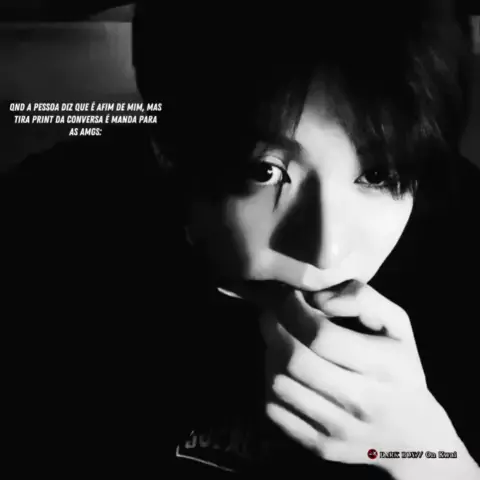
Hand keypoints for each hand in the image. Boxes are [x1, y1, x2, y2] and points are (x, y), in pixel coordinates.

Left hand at [260, 281, 479, 479]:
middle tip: (273, 314)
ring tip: (278, 339)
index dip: (294, 310)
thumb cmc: (400, 369)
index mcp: (384, 367)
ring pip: (279, 384)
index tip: (289, 297)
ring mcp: (338, 429)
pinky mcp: (320, 446)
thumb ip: (362, 298)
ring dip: (270, 353)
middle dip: (274, 328)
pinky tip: (282, 369)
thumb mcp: (397, 324)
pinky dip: (270, 383)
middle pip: (295, 360)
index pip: (321, 336)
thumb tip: (317, 298)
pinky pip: (274, 409)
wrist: (414, 439)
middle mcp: (362, 403)